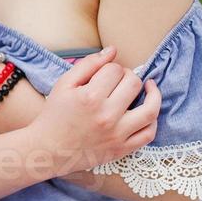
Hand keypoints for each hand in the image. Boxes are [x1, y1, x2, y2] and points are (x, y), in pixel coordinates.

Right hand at [29, 44, 159, 175]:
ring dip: (152, 94)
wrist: (48, 150)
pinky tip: (146, 110)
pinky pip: (148, 134)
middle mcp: (106, 116)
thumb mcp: (64, 84)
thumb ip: (89, 64)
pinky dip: (153, 120)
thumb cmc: (55, 114)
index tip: (105, 74)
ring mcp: (117, 135)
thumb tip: (113, 50)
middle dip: (128, 76)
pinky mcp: (121, 149)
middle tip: (119, 80)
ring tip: (148, 87)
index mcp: (90, 97)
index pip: (115, 70)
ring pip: (150, 109)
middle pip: (133, 84)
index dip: (111, 67)